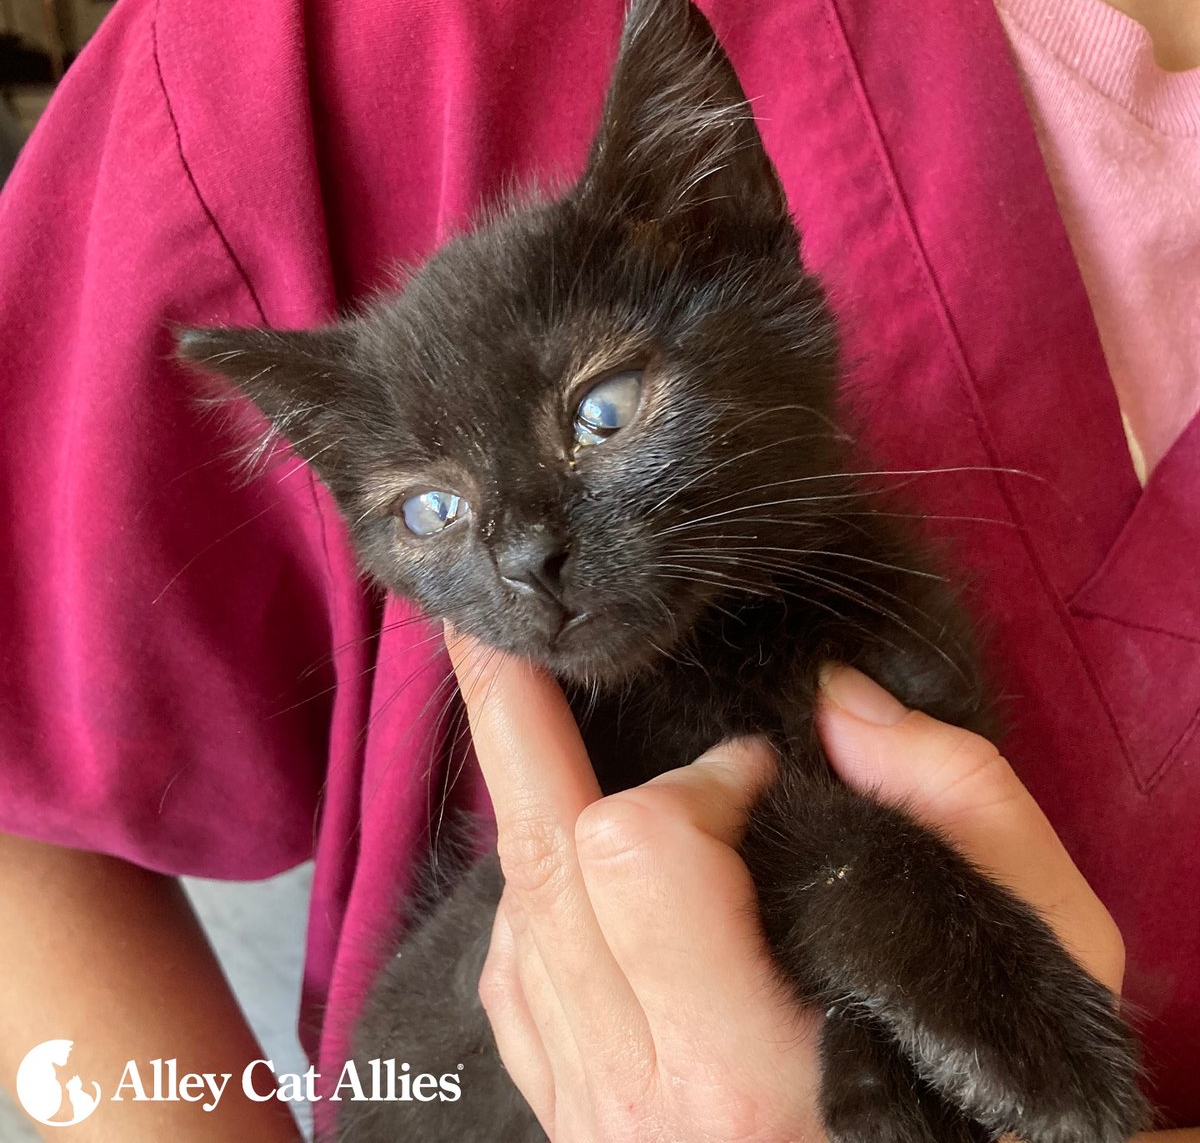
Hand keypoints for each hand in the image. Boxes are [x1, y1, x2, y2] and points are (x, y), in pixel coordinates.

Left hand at [448, 636, 1129, 1142]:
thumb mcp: (1044, 960)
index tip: (758, 765)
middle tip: (501, 636)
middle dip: (515, 721)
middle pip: (540, 857)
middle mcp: (641, 1093)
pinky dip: (534, 894)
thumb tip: (835, 699)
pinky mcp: (570, 1116)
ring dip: (533, 806)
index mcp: (746, 1063)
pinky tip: (572, 855)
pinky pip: (512, 977)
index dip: (699, 773)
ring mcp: (590, 1111)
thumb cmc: (998, 1116)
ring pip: (515, 912)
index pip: (643, 849)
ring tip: (538, 725)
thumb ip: (960, 805)